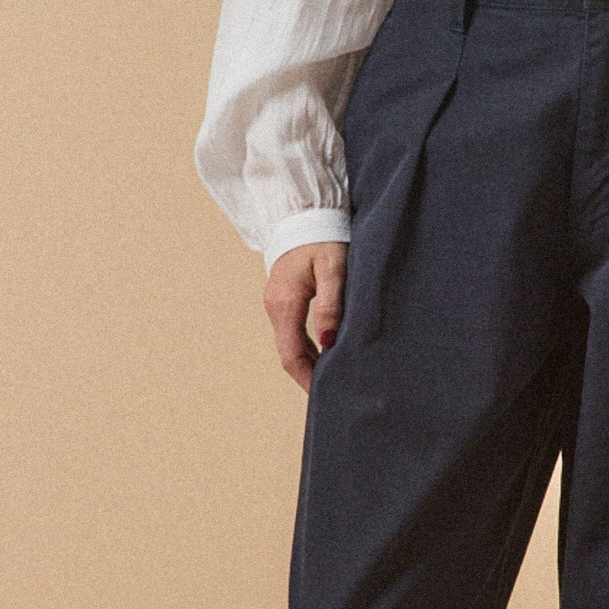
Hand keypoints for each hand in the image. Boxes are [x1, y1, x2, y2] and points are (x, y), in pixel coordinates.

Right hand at [264, 241, 348, 391]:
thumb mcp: (333, 268)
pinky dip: (307, 347)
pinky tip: (324, 353)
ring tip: (332, 378)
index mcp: (285, 303)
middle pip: (289, 353)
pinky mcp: (282, 297)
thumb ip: (331, 305)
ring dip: (308, 362)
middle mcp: (275, 306)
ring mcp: (276, 302)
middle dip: (308, 375)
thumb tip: (328, 341)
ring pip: (290, 343)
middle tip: (332, 394)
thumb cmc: (323, 237)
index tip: (324, 396)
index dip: (307, 379)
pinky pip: (292, 331)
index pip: (292, 354)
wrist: (304, 212)